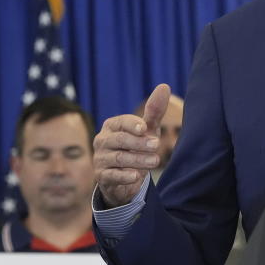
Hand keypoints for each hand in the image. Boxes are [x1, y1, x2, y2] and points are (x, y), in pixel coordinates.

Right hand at [93, 83, 169, 207]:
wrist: (124, 178)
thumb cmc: (136, 148)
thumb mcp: (146, 130)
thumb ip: (154, 111)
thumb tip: (164, 86)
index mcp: (112, 126)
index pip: (121, 122)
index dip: (132, 124)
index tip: (145, 128)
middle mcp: (102, 140)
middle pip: (120, 140)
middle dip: (139, 143)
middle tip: (156, 145)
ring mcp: (100, 159)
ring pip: (118, 158)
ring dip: (137, 160)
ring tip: (155, 161)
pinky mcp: (101, 177)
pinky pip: (111, 176)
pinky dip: (123, 176)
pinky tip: (135, 176)